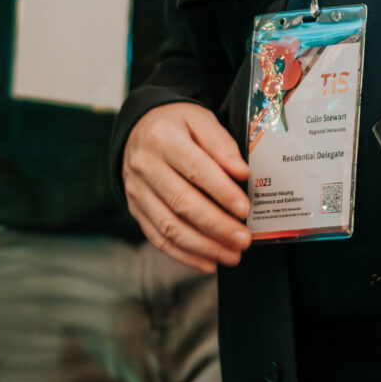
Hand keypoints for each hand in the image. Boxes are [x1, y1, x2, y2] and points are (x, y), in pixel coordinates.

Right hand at [121, 101, 252, 272]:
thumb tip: (241, 173)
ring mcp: (137, 191)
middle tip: (244, 240)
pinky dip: (184, 254)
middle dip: (217, 226)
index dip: (221, 191)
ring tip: (232, 255)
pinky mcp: (136, 210)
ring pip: (170, 226)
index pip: (195, 169)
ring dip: (203, 246)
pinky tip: (209, 262)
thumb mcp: (199, 119)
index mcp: (162, 138)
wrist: (138, 128)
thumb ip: (221, 143)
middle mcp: (145, 166)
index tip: (244, 209)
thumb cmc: (176, 124)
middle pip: (182, 202)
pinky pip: (159, 238)